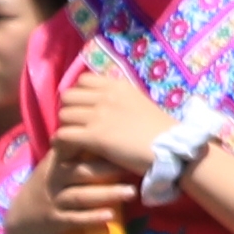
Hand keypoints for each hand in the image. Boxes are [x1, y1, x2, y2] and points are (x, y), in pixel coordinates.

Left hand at [46, 53, 179, 181]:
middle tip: (75, 127)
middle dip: (68, 111)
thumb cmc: (159, 130)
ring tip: (70, 142)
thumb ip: (120, 99)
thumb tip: (105, 104)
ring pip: (63, 115)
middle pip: (68, 96)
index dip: (79, 96)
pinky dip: (61, 144)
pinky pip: (63, 134)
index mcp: (117, 86)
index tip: (83, 110)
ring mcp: (99, 115)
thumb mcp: (139, 103)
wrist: (171, 148)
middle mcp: (105, 96)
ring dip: (65, 128)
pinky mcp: (95, 136)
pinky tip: (68, 152)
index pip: (82, 81)